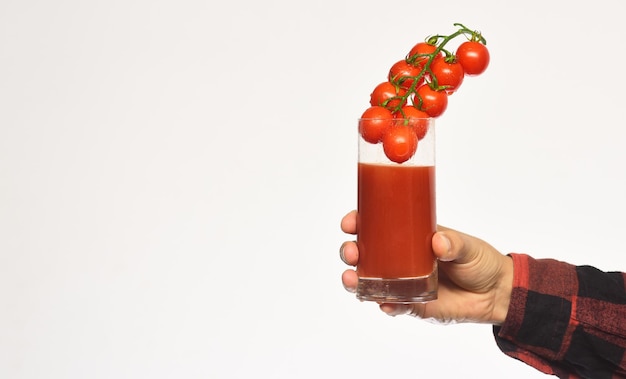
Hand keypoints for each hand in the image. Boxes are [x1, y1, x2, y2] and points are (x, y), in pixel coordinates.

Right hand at [339, 210, 512, 324]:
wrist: (496, 293)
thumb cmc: (479, 261)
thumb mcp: (467, 246)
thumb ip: (453, 243)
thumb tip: (437, 242)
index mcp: (409, 236)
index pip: (376, 226)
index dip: (358, 222)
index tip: (350, 223)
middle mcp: (400, 259)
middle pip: (364, 253)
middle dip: (350, 251)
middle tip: (351, 252)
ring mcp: (403, 282)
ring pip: (369, 280)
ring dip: (355, 280)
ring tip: (351, 279)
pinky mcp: (412, 304)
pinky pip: (391, 305)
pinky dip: (383, 304)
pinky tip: (382, 303)